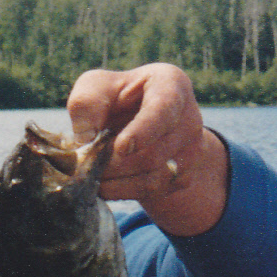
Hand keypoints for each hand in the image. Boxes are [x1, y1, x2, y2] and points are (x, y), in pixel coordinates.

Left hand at [67, 65, 228, 236]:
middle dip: (114, 164)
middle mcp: (189, 118)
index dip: (143, 131)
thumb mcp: (95, 87)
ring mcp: (192, 149)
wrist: (135, 122)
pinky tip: (105, 184)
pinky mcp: (183, 175)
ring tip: (90, 174)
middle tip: (85, 165)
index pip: (164, 109)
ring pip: (155, 177)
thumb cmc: (115, 97)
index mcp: (171, 84)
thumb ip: (86, 104)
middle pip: (154, 152)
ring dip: (117, 182)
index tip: (121, 148)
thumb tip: (87, 139)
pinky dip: (123, 191)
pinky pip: (154, 191)